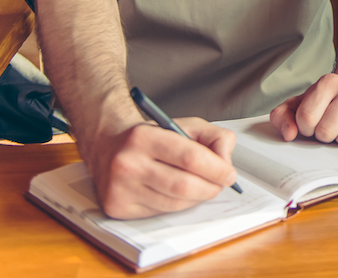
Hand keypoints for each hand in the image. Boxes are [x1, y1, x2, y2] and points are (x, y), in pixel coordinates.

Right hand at [87, 117, 238, 219]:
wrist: (107, 146)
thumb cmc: (151, 137)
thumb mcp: (185, 125)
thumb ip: (215, 137)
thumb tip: (226, 163)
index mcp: (143, 137)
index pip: (190, 158)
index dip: (217, 169)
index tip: (229, 174)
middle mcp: (127, 163)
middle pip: (184, 185)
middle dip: (211, 187)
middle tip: (219, 184)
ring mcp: (119, 188)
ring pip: (174, 203)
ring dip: (196, 198)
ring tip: (199, 186)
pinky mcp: (117, 207)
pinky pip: (160, 212)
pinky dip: (177, 205)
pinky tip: (176, 192)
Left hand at [270, 72, 337, 148]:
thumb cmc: (328, 101)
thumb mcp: (301, 103)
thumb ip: (283, 116)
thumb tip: (289, 134)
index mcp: (327, 83)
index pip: (306, 119)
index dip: (306, 128)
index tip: (312, 122)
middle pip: (326, 132)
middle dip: (324, 135)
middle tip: (330, 126)